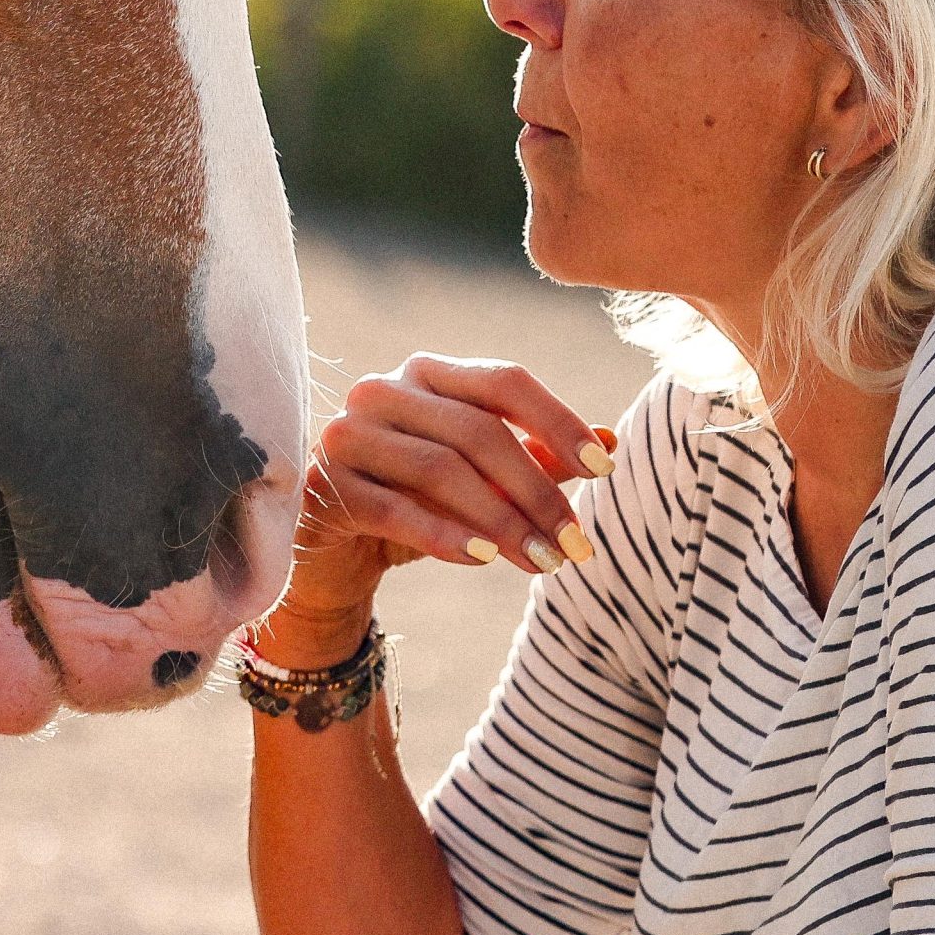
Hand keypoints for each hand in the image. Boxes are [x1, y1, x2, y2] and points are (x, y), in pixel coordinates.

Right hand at [258, 356, 615, 666]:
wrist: (333, 557)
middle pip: (479, 430)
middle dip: (538, 491)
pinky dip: (446, 535)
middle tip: (576, 544)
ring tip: (542, 562)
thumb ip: (536, 459)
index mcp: (429, 373)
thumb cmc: (415, 506)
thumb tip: (611, 441)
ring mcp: (347, 434)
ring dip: (502, 520)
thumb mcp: (482, 483)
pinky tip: (485, 559)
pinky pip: (395, 508)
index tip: (604, 469)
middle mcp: (383, 390)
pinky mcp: (323, 484)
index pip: (505, 381)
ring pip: (441, 469)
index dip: (559, 422)